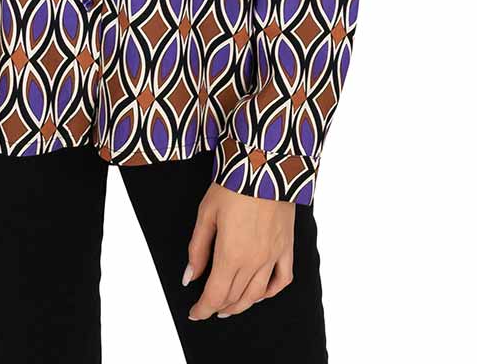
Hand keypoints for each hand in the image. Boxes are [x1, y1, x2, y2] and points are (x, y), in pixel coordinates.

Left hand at [184, 183, 294, 319]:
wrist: (264, 164)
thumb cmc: (232, 185)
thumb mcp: (206, 214)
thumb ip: (198, 249)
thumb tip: (189, 278)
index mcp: (231, 254)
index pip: (215, 294)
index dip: (203, 309)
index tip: (194, 313)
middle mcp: (254, 261)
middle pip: (234, 296)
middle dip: (218, 306)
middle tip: (208, 307)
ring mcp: (273, 255)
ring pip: (257, 294)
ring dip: (241, 305)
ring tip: (229, 307)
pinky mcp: (287, 246)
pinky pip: (283, 279)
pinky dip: (271, 292)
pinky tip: (260, 294)